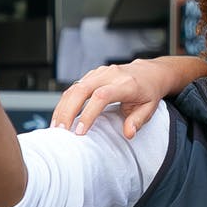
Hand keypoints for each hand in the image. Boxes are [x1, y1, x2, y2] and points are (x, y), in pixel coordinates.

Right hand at [52, 56, 206, 136]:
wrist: (150, 72)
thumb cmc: (149, 92)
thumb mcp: (150, 108)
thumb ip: (138, 121)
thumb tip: (128, 133)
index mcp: (126, 84)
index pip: (102, 96)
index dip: (88, 114)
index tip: (80, 132)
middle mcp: (110, 75)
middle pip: (81, 90)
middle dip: (68, 111)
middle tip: (60, 131)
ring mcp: (100, 73)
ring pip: (74, 87)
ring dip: (62, 107)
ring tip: (56, 127)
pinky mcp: (92, 75)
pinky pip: (74, 87)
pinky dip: (65, 102)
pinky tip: (60, 116)